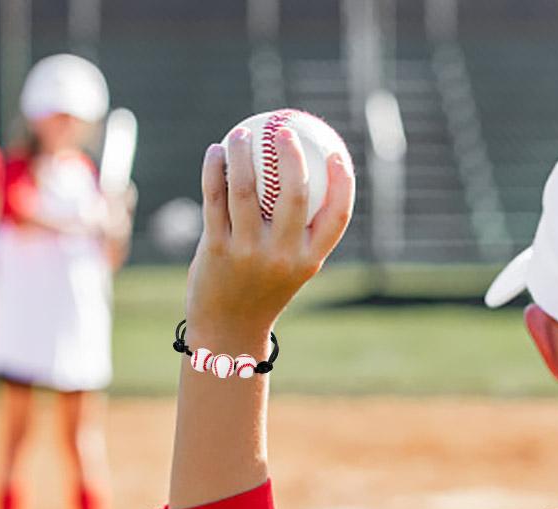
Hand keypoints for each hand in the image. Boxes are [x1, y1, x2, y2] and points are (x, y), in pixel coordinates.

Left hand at [185, 126, 354, 336]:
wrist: (227, 329)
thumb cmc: (262, 289)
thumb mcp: (290, 266)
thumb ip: (298, 230)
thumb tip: (302, 177)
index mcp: (309, 259)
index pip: (337, 216)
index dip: (343, 181)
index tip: (336, 152)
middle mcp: (283, 256)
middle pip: (295, 194)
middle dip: (292, 154)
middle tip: (283, 130)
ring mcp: (248, 253)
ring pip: (247, 189)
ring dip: (243, 152)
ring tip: (240, 133)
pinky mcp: (216, 250)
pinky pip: (215, 199)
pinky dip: (214, 170)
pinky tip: (214, 153)